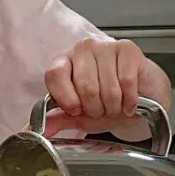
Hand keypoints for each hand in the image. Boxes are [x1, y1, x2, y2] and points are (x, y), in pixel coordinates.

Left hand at [43, 37, 171, 139]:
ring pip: (107, 88)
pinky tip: (129, 102)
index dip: (67, 99)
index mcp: (63, 62)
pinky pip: (126, 82)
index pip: (54, 75)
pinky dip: (129, 100)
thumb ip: (57, 119)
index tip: (76, 110)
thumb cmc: (106, 101)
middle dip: (95, 109)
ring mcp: (105, 47)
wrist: (139, 95)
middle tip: (101, 110)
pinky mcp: (127, 50)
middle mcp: (82, 49)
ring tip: (115, 105)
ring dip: (113, 106)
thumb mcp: (79, 115)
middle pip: (85, 87)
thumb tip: (34, 129)